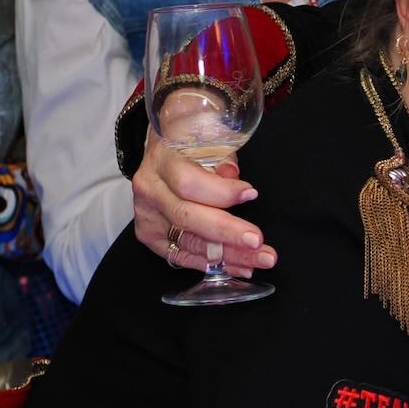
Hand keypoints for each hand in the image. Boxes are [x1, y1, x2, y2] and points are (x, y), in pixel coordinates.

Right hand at [133, 130, 274, 275]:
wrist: (163, 153)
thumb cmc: (192, 146)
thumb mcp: (208, 140)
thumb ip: (222, 158)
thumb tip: (232, 176)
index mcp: (162, 161)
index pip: (188, 183)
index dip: (221, 192)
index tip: (251, 194)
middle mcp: (150, 191)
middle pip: (187, 217)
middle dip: (226, 232)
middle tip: (258, 241)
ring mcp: (148, 216)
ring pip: (188, 241)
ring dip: (228, 255)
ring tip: (260, 259)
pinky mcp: (150, 236)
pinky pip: (182, 256)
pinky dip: (212, 264)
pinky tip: (239, 266)